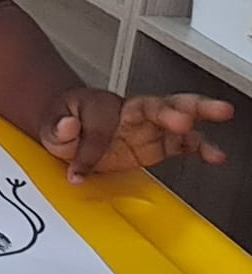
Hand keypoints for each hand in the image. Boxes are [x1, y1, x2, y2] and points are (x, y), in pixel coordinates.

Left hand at [40, 88, 233, 183]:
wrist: (71, 125)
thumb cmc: (64, 121)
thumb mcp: (52, 126)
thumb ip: (58, 127)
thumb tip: (67, 126)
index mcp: (102, 105)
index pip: (103, 126)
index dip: (92, 148)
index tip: (79, 168)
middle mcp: (129, 113)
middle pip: (155, 104)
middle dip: (171, 108)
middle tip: (185, 115)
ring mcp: (147, 127)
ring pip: (177, 116)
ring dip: (197, 115)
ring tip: (220, 114)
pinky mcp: (157, 144)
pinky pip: (183, 143)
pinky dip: (200, 147)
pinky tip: (215, 154)